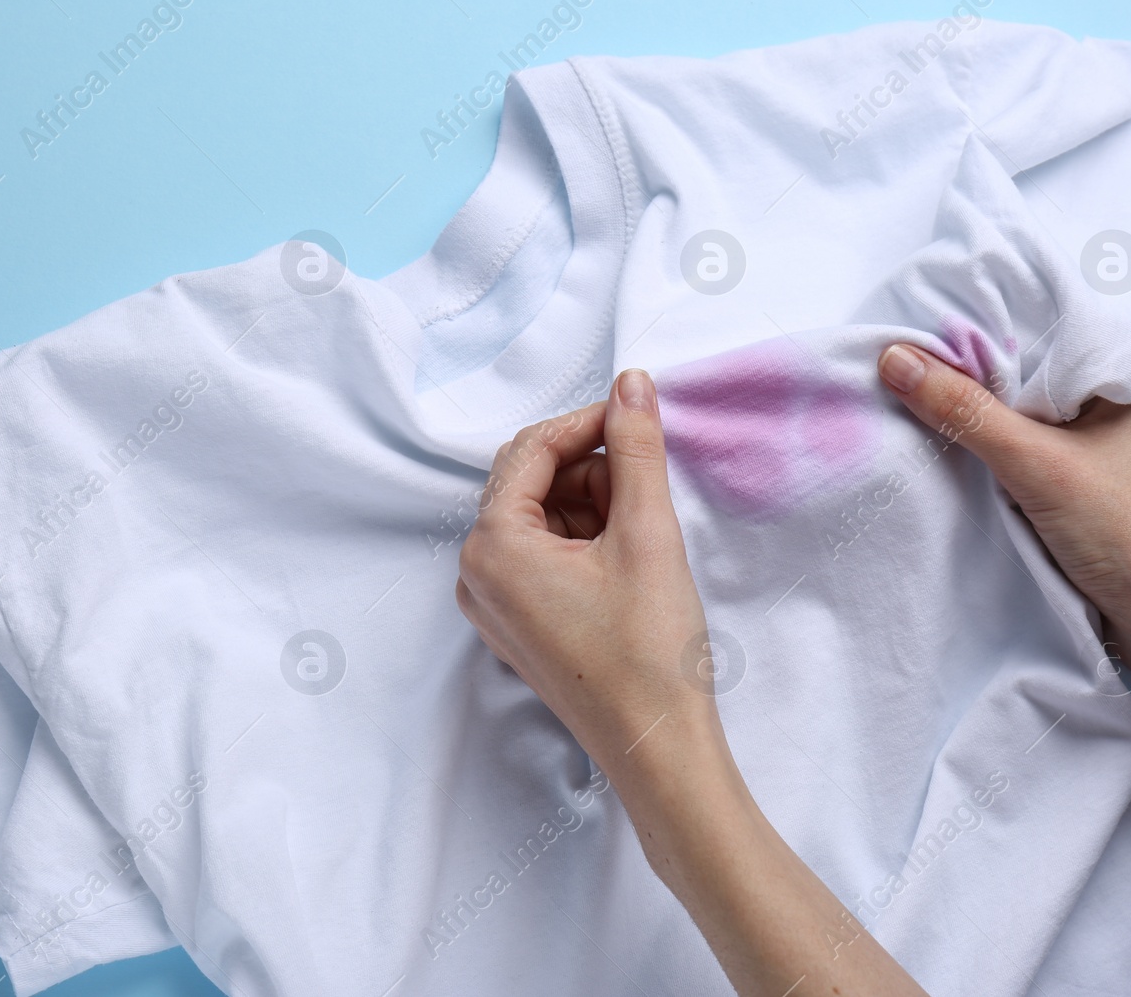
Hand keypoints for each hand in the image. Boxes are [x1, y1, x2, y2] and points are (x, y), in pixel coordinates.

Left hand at [457, 370, 928, 995]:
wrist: (656, 747)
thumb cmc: (649, 648)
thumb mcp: (646, 533)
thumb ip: (635, 449)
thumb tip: (631, 384)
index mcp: (490, 546)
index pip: (529, 449)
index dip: (587, 422)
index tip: (638, 412)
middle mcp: (475, 573)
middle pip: (528, 481)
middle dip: (588, 469)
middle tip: (646, 482)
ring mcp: (492, 605)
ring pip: (538, 518)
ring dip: (589, 505)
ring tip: (643, 530)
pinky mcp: (517, 627)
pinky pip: (540, 557)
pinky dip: (582, 541)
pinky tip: (627, 558)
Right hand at [878, 343, 1130, 791]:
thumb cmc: (1125, 530)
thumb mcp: (1036, 462)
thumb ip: (965, 412)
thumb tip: (893, 359)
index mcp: (1115, 380)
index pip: (1035, 333)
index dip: (974, 329)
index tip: (912, 326)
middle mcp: (1102, 408)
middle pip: (1017, 376)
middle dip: (962, 375)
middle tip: (895, 361)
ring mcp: (1086, 452)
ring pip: (1011, 418)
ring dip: (967, 418)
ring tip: (905, 398)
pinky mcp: (1068, 490)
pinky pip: (1011, 456)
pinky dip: (979, 454)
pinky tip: (941, 450)